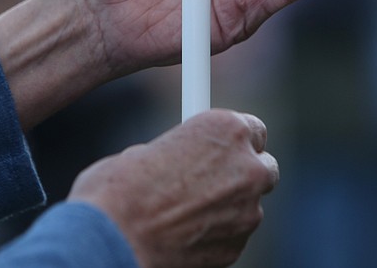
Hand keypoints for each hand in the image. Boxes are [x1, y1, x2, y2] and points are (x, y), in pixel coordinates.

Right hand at [68, 110, 278, 267]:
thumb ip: (178, 152)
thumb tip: (178, 162)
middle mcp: (247, 166)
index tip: (222, 149)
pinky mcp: (236, 247)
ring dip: (226, 207)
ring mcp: (247, 211)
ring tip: (182, 212)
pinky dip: (214, 234)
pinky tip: (181, 233)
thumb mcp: (148, 149)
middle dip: (241, 174)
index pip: (254, 129)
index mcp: (225, 128)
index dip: (235, 142)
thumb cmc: (119, 186)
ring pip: (248, 206)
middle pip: (263, 168)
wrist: (113, 236)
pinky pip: (232, 236)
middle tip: (211, 180)